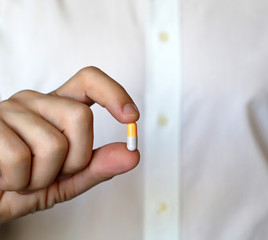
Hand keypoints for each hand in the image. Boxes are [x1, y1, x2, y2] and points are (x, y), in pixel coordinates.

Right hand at [0, 67, 139, 222]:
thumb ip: (98, 166)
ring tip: (25, 178)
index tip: (131, 117)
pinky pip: (18, 158)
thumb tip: (132, 155)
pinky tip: (6, 179)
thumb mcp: (68, 180)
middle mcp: (34, 101)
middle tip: (52, 173)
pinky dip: (18, 182)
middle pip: (81, 117)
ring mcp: (8, 109)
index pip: (89, 81)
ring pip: (53, 144)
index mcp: (57, 107)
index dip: (114, 94)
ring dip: (42, 178)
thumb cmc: (26, 185)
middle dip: (75, 159)